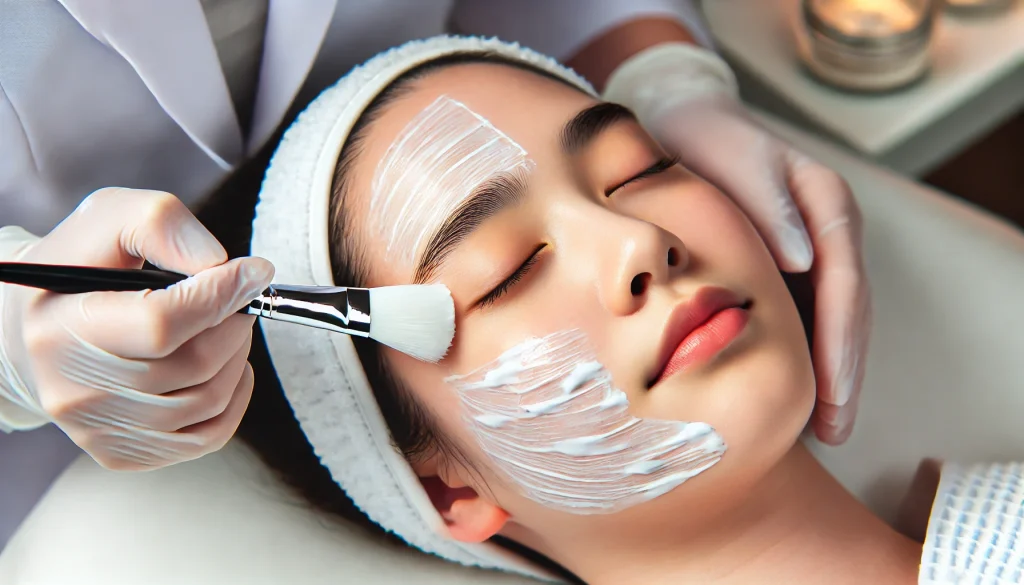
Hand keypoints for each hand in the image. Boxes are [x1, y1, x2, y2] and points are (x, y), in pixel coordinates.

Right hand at [0, 188, 274, 469]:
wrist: (32, 327)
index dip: (220, 295)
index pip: (160, 324)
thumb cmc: (79, 267)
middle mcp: (73, 390)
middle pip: (193, 366)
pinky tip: (224, 367)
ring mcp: (96, 428)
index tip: (252, 272)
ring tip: (227, 327)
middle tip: (237, 299)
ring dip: (238, 357)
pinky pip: (208, 437)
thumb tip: (218, 264)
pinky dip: (234, 398)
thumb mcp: (108, 219)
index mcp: (61, 329)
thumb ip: (161, 226)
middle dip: (234, 324)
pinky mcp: (122, 453)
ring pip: (208, 402)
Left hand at [604, 44, 871, 444]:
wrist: (682, 125)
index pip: (845, 282)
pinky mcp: (787, 267)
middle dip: (845, 373)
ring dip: (831, 375)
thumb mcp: (733, 157)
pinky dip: (803, 358)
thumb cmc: (704, 141)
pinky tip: (791, 397)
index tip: (833, 390)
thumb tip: (803, 259)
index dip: (841, 340)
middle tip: (836, 430)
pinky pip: (804, 318)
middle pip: (849, 312)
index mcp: (826, 204)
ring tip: (825, 432)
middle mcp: (828, 232)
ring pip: (832, 322)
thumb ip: (766, 200)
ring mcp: (811, 252)